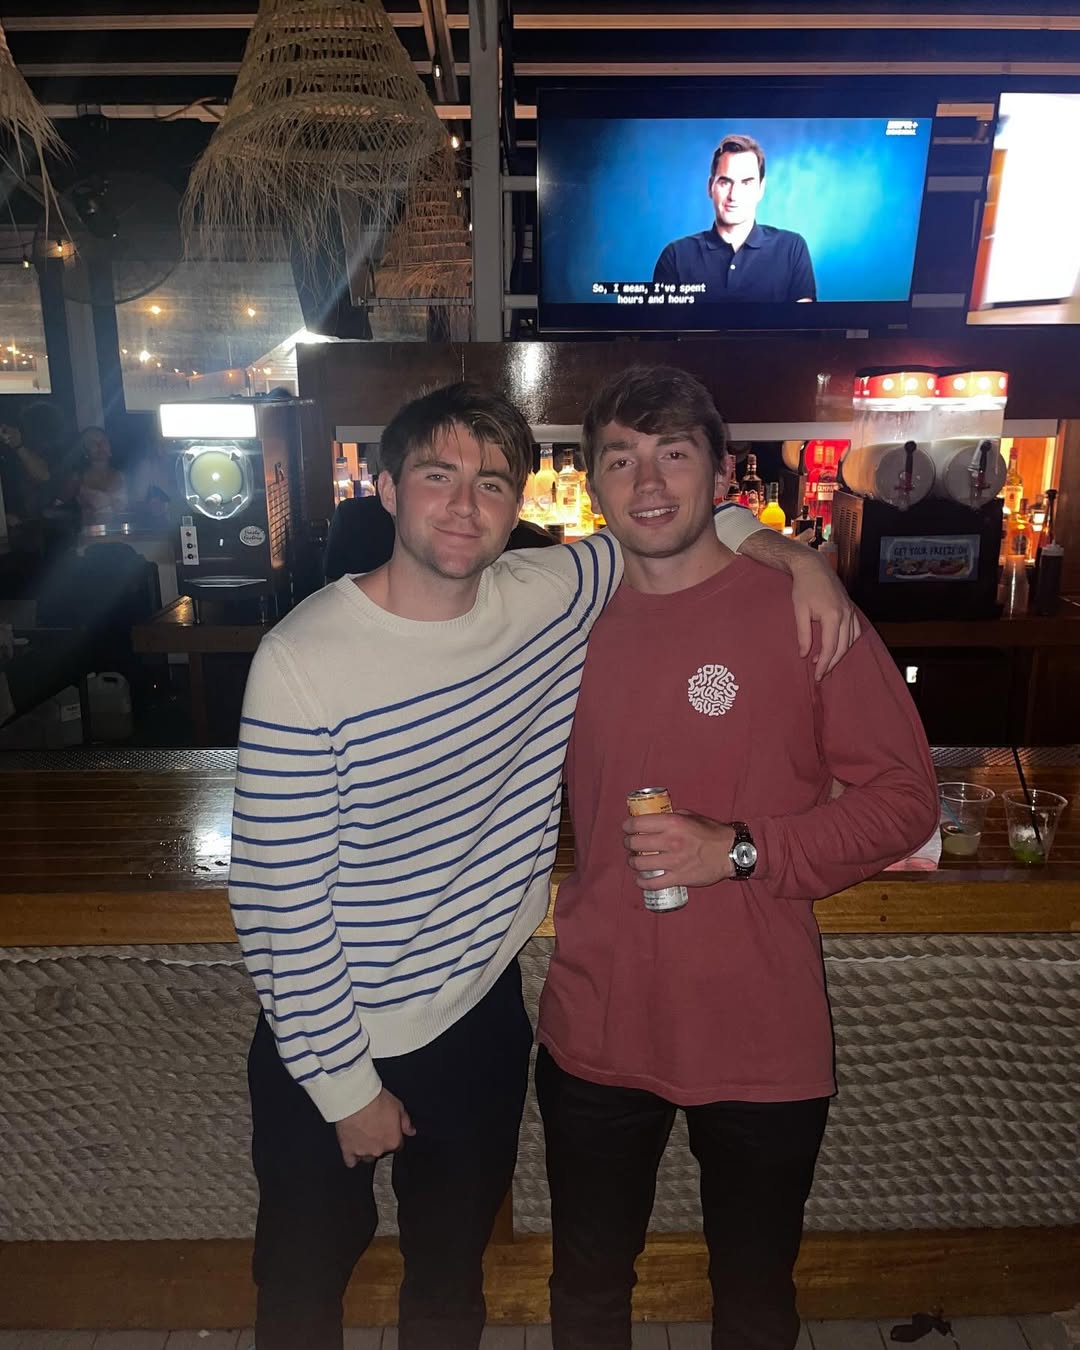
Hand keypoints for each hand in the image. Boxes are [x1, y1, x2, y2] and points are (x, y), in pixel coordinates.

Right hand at [334, 1088, 415, 1167]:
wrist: (356, 1099)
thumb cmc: (376, 1101)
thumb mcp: (398, 1106)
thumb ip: (406, 1122)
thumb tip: (411, 1131)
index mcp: (393, 1140)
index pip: (397, 1146)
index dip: (392, 1137)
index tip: (387, 1131)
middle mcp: (379, 1149)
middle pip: (381, 1152)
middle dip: (379, 1143)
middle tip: (374, 1129)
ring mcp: (363, 1151)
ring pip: (367, 1157)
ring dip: (366, 1150)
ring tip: (362, 1136)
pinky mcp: (348, 1150)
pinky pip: (350, 1162)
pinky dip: (351, 1157)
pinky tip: (352, 1149)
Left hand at [622, 810, 734, 887]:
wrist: (730, 852)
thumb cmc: (712, 832)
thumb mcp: (691, 816)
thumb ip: (672, 817)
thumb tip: (654, 818)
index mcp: (672, 823)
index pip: (638, 823)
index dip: (627, 826)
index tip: (627, 828)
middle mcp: (670, 841)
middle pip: (635, 843)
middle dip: (628, 844)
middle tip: (630, 845)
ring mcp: (674, 861)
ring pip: (640, 864)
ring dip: (633, 862)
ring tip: (634, 861)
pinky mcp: (679, 878)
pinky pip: (653, 883)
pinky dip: (642, 883)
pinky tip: (640, 880)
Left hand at [789, 556, 860, 679]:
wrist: (813, 567)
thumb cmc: (804, 587)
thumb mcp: (799, 611)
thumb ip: (803, 635)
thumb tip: (804, 654)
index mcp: (832, 616)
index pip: (830, 647)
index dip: (824, 663)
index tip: (817, 675)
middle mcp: (846, 614)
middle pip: (843, 647)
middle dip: (832, 662)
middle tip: (821, 673)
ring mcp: (851, 611)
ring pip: (851, 640)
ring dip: (840, 654)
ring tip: (827, 662)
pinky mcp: (852, 608)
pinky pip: (855, 630)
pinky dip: (849, 642)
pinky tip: (839, 647)